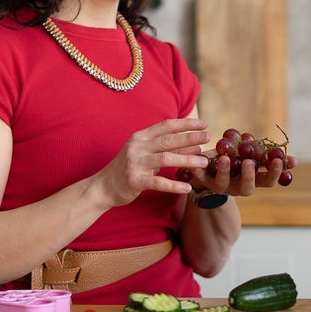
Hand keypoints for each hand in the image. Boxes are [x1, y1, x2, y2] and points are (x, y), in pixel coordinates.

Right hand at [95, 118, 210, 206]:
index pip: (166, 125)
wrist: (102, 187)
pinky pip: (157, 182)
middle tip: (208, 137)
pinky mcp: (134, 180)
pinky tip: (187, 188)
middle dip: (190, 137)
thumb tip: (195, 146)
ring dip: (186, 160)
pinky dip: (174, 185)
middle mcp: (137, 147)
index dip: (185, 123)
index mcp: (141, 137)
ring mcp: (135, 163)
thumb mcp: (148, 156)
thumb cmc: (129, 170)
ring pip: (165, 158)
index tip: (203, 123)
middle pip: (168, 139)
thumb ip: (169, 150)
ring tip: (204, 163)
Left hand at [187, 153, 297, 197]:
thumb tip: (294, 160)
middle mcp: (238, 187)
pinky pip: (201, 178)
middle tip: (250, 162)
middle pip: (247, 187)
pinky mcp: (204, 182)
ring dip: (225, 170)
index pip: (268, 181)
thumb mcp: (254, 155)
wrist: (210, 167)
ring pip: (224, 183)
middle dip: (249, 175)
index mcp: (253, 180)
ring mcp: (221, 186)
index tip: (279, 160)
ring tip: (226, 158)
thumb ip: (270, 157)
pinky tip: (201, 158)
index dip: (274, 172)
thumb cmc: (238, 158)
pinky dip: (199, 170)